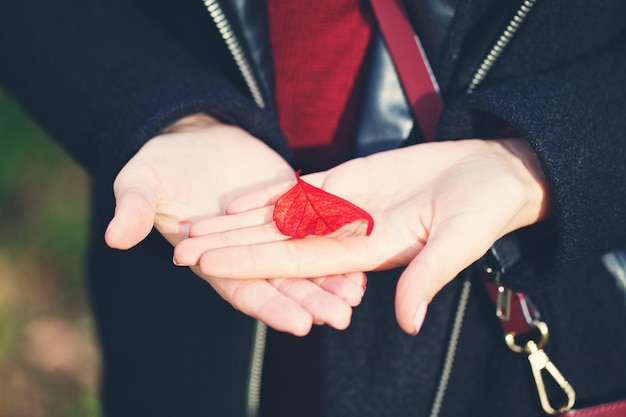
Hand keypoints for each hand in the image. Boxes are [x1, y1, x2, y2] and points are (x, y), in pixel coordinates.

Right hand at [104, 114, 364, 334]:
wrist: (192, 135)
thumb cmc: (160, 165)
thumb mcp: (141, 182)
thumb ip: (134, 209)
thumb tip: (116, 236)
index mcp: (213, 257)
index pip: (244, 289)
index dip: (271, 307)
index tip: (299, 325)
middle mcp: (247, 251)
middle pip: (283, 282)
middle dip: (311, 301)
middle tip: (340, 318)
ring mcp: (272, 230)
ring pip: (305, 260)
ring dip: (332, 279)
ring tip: (358, 296)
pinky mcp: (291, 205)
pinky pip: (318, 225)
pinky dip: (337, 240)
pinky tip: (363, 252)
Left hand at [174, 138, 551, 333]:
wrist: (491, 175)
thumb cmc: (483, 211)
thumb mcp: (459, 243)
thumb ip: (428, 277)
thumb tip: (408, 323)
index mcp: (365, 254)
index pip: (296, 263)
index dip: (251, 263)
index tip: (209, 267)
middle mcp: (346, 235)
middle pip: (275, 244)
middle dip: (229, 248)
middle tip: (181, 252)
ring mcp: (345, 209)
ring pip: (279, 219)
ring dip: (238, 224)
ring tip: (195, 226)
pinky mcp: (351, 182)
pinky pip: (302, 191)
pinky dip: (269, 194)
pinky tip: (236, 200)